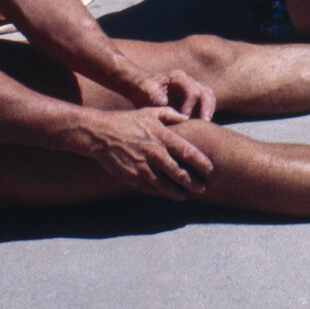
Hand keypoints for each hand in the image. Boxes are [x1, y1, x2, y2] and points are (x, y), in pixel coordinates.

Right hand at [85, 107, 213, 200]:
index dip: (200, 162)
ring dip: (177, 193)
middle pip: (179, 173)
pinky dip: (159, 193)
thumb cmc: (126, 121)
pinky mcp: (131, 177)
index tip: (210, 169)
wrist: (100, 134)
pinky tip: (165, 195)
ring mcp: (143, 167)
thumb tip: (187, 118)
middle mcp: (154, 153)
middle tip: (202, 188)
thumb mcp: (150, 112)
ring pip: (165, 185)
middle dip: (193, 183)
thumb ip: (170, 114)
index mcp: (162, 136)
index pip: (187, 152)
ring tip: (185, 196)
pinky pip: (149, 188)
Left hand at [138, 68, 217, 119]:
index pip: (193, 91)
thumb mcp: (143, 88)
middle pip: (206, 92)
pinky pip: (204, 104)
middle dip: (207, 108)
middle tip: (205, 123)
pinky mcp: (190, 98)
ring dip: (209, 110)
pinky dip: (205, 113)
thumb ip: (153, 93)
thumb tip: (164, 102)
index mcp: (178, 77)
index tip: (183, 119)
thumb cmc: (140, 86)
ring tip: (206, 125)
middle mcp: (188, 81)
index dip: (190, 106)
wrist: (137, 85)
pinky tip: (201, 126)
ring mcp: (191, 89)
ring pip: (208, 97)